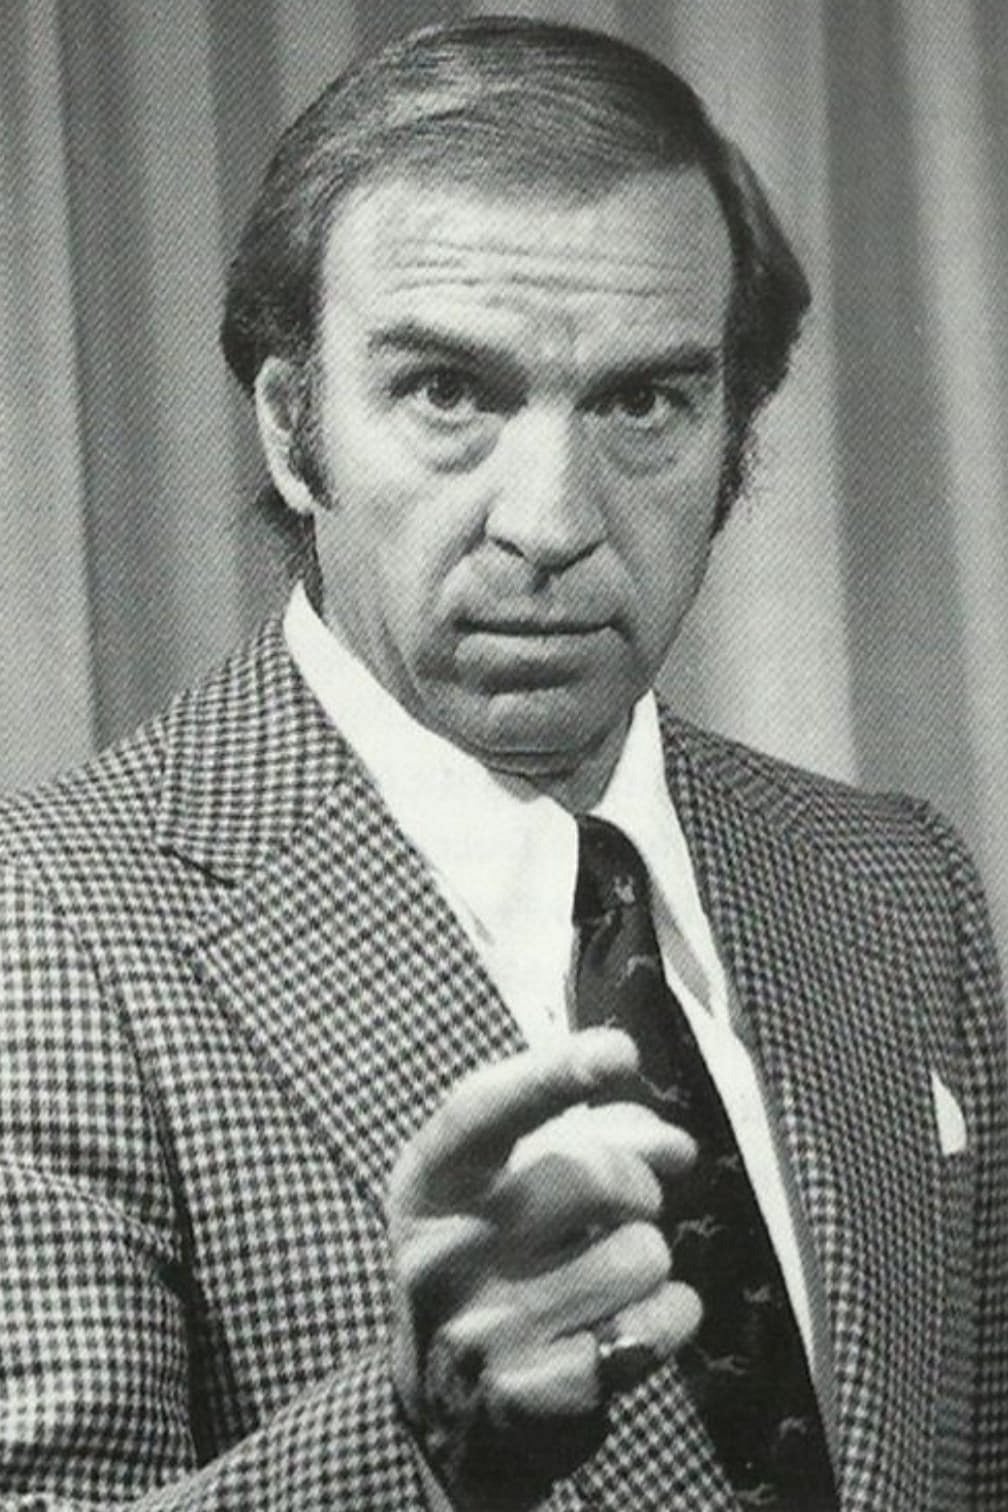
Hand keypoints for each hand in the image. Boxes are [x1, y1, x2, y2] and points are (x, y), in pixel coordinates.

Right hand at [388, 1028, 700, 1508]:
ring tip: (613, 1278)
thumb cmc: (493, 1269)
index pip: (485, 1111)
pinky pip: (651, 1328)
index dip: (554, 1074)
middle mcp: (443, 1253)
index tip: (619, 1052)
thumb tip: (677, 1144)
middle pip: (592, 1176)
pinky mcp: (530, 1396)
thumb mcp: (506, 1192)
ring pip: (639, 1254)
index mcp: (430, 1186)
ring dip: (650, 1261)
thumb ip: (590, 1141)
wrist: (447, 1417)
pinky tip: (634, 1327)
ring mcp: (482, 1330)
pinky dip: (667, 1319)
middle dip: (637, 1185)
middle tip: (628, 1208)